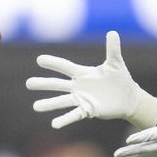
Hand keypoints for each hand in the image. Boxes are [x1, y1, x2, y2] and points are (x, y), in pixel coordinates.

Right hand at [26, 31, 156, 129]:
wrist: (128, 97)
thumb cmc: (120, 79)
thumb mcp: (116, 63)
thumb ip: (112, 49)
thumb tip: (112, 32)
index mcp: (83, 73)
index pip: (65, 67)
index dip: (53, 63)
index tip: (39, 59)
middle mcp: (78, 86)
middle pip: (58, 85)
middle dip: (44, 84)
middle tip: (28, 83)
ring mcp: (81, 99)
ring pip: (62, 101)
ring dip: (49, 104)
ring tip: (36, 107)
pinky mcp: (88, 110)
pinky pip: (74, 115)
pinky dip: (64, 119)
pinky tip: (54, 124)